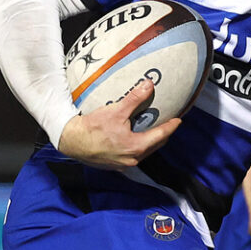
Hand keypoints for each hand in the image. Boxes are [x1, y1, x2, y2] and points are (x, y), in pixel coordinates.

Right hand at [55, 79, 180, 170]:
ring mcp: (123, 164)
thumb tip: (149, 84)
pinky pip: (131, 155)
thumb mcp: (116, 111)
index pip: (161, 136)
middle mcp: (133, 159)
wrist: (71, 141)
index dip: (171, 127)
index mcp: (136, 147)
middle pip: (154, 146)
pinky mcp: (113, 165)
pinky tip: (132, 139)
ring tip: (151, 131)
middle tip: (167, 125)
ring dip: (149, 142)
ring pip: (143, 152)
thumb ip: (135, 98)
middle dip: (162, 135)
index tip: (178, 120)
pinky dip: (136, 146)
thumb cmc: (93, 127)